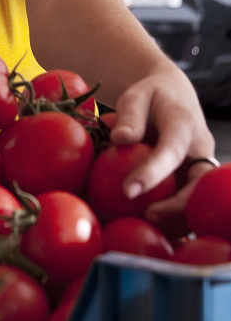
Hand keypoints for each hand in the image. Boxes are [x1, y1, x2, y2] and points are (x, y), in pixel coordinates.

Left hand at [108, 64, 214, 219]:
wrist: (174, 94)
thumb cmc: (150, 96)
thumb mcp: (136, 95)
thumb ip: (129, 116)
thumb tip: (119, 139)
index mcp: (183, 123)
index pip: (172, 150)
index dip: (153, 172)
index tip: (129, 190)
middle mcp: (200, 147)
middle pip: (199, 182)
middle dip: (179, 205)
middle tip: (148, 216)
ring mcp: (201, 163)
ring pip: (199, 196)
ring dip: (179, 216)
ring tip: (149, 226)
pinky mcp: (196, 176)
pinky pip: (190, 198)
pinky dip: (176, 215)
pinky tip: (154, 227)